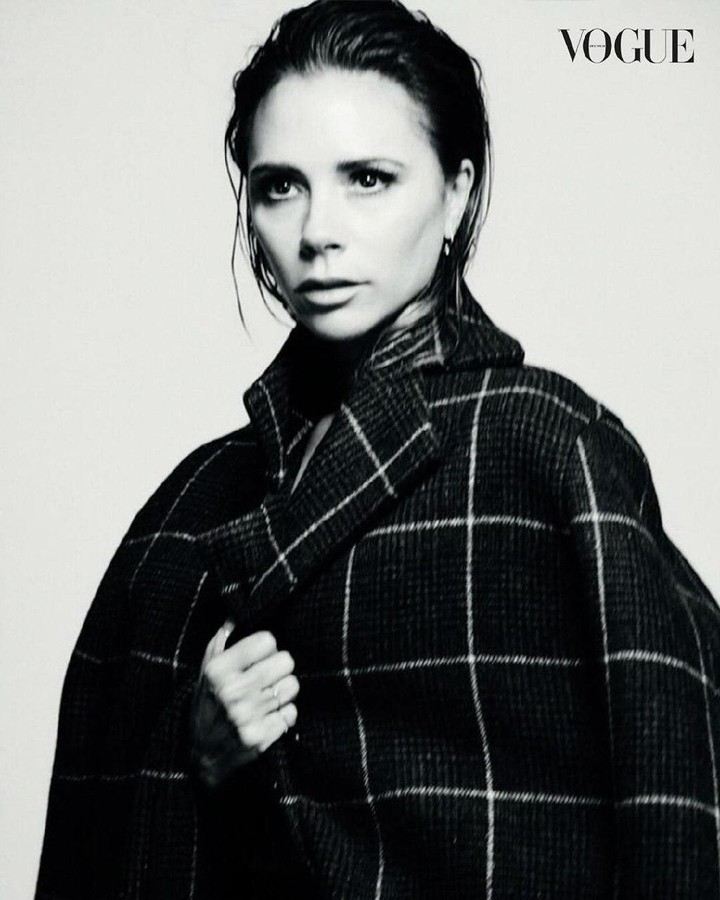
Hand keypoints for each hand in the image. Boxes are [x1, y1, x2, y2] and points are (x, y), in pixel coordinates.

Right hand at [191, 623, 298, 787]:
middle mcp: (233, 692)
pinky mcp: (261, 738)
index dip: (265, 647)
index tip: (259, 656)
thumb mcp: (204, 673)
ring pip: (292, 686)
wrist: (200, 758)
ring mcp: (248, 716)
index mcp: (219, 671)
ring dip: (283, 691)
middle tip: (268, 677)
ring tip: (268, 696)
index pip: (267, 640)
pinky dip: (283, 715)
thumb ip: (219, 644)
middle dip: (278, 667)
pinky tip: (268, 716)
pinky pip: (291, 712)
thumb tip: (233, 620)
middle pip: (286, 661)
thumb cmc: (205, 707)